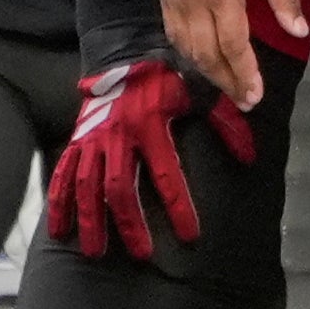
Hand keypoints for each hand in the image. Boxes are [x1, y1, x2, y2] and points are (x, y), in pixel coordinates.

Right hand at [48, 58, 257, 259]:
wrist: (123, 54)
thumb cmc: (166, 78)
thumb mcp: (199, 94)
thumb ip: (227, 123)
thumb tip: (250, 157)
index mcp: (149, 124)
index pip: (166, 173)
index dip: (179, 206)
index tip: (189, 235)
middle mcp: (116, 134)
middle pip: (119, 187)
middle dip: (130, 223)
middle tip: (142, 254)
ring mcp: (92, 139)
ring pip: (87, 186)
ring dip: (91, 220)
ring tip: (95, 252)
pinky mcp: (76, 141)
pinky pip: (62, 175)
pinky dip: (59, 203)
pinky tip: (59, 231)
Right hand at [159, 0, 300, 107]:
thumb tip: (299, 32)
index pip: (232, 46)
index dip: (244, 74)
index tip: (256, 95)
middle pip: (206, 55)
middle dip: (227, 81)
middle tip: (246, 100)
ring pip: (185, 47)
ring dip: (206, 71)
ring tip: (228, 85)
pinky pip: (172, 31)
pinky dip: (187, 51)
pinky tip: (202, 59)